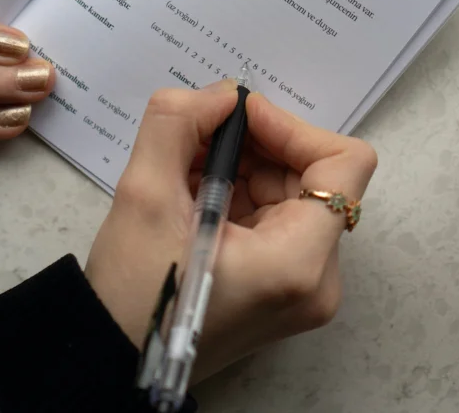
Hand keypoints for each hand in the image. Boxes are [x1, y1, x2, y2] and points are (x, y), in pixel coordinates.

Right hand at [85, 80, 376, 381]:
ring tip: (188, 164)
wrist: (113, 365)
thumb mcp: (143, 197)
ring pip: (293, 188)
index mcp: (300, 262)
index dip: (292, 126)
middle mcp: (318, 276)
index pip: (345, 162)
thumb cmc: (132, 296)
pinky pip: (277, 213)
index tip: (238, 117)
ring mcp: (305, 283)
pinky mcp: (285, 283)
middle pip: (314, 172)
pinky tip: (196, 188)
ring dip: (244, 163)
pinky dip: (241, 188)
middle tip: (199, 135)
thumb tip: (222, 93)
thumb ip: (177, 123)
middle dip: (257, 144)